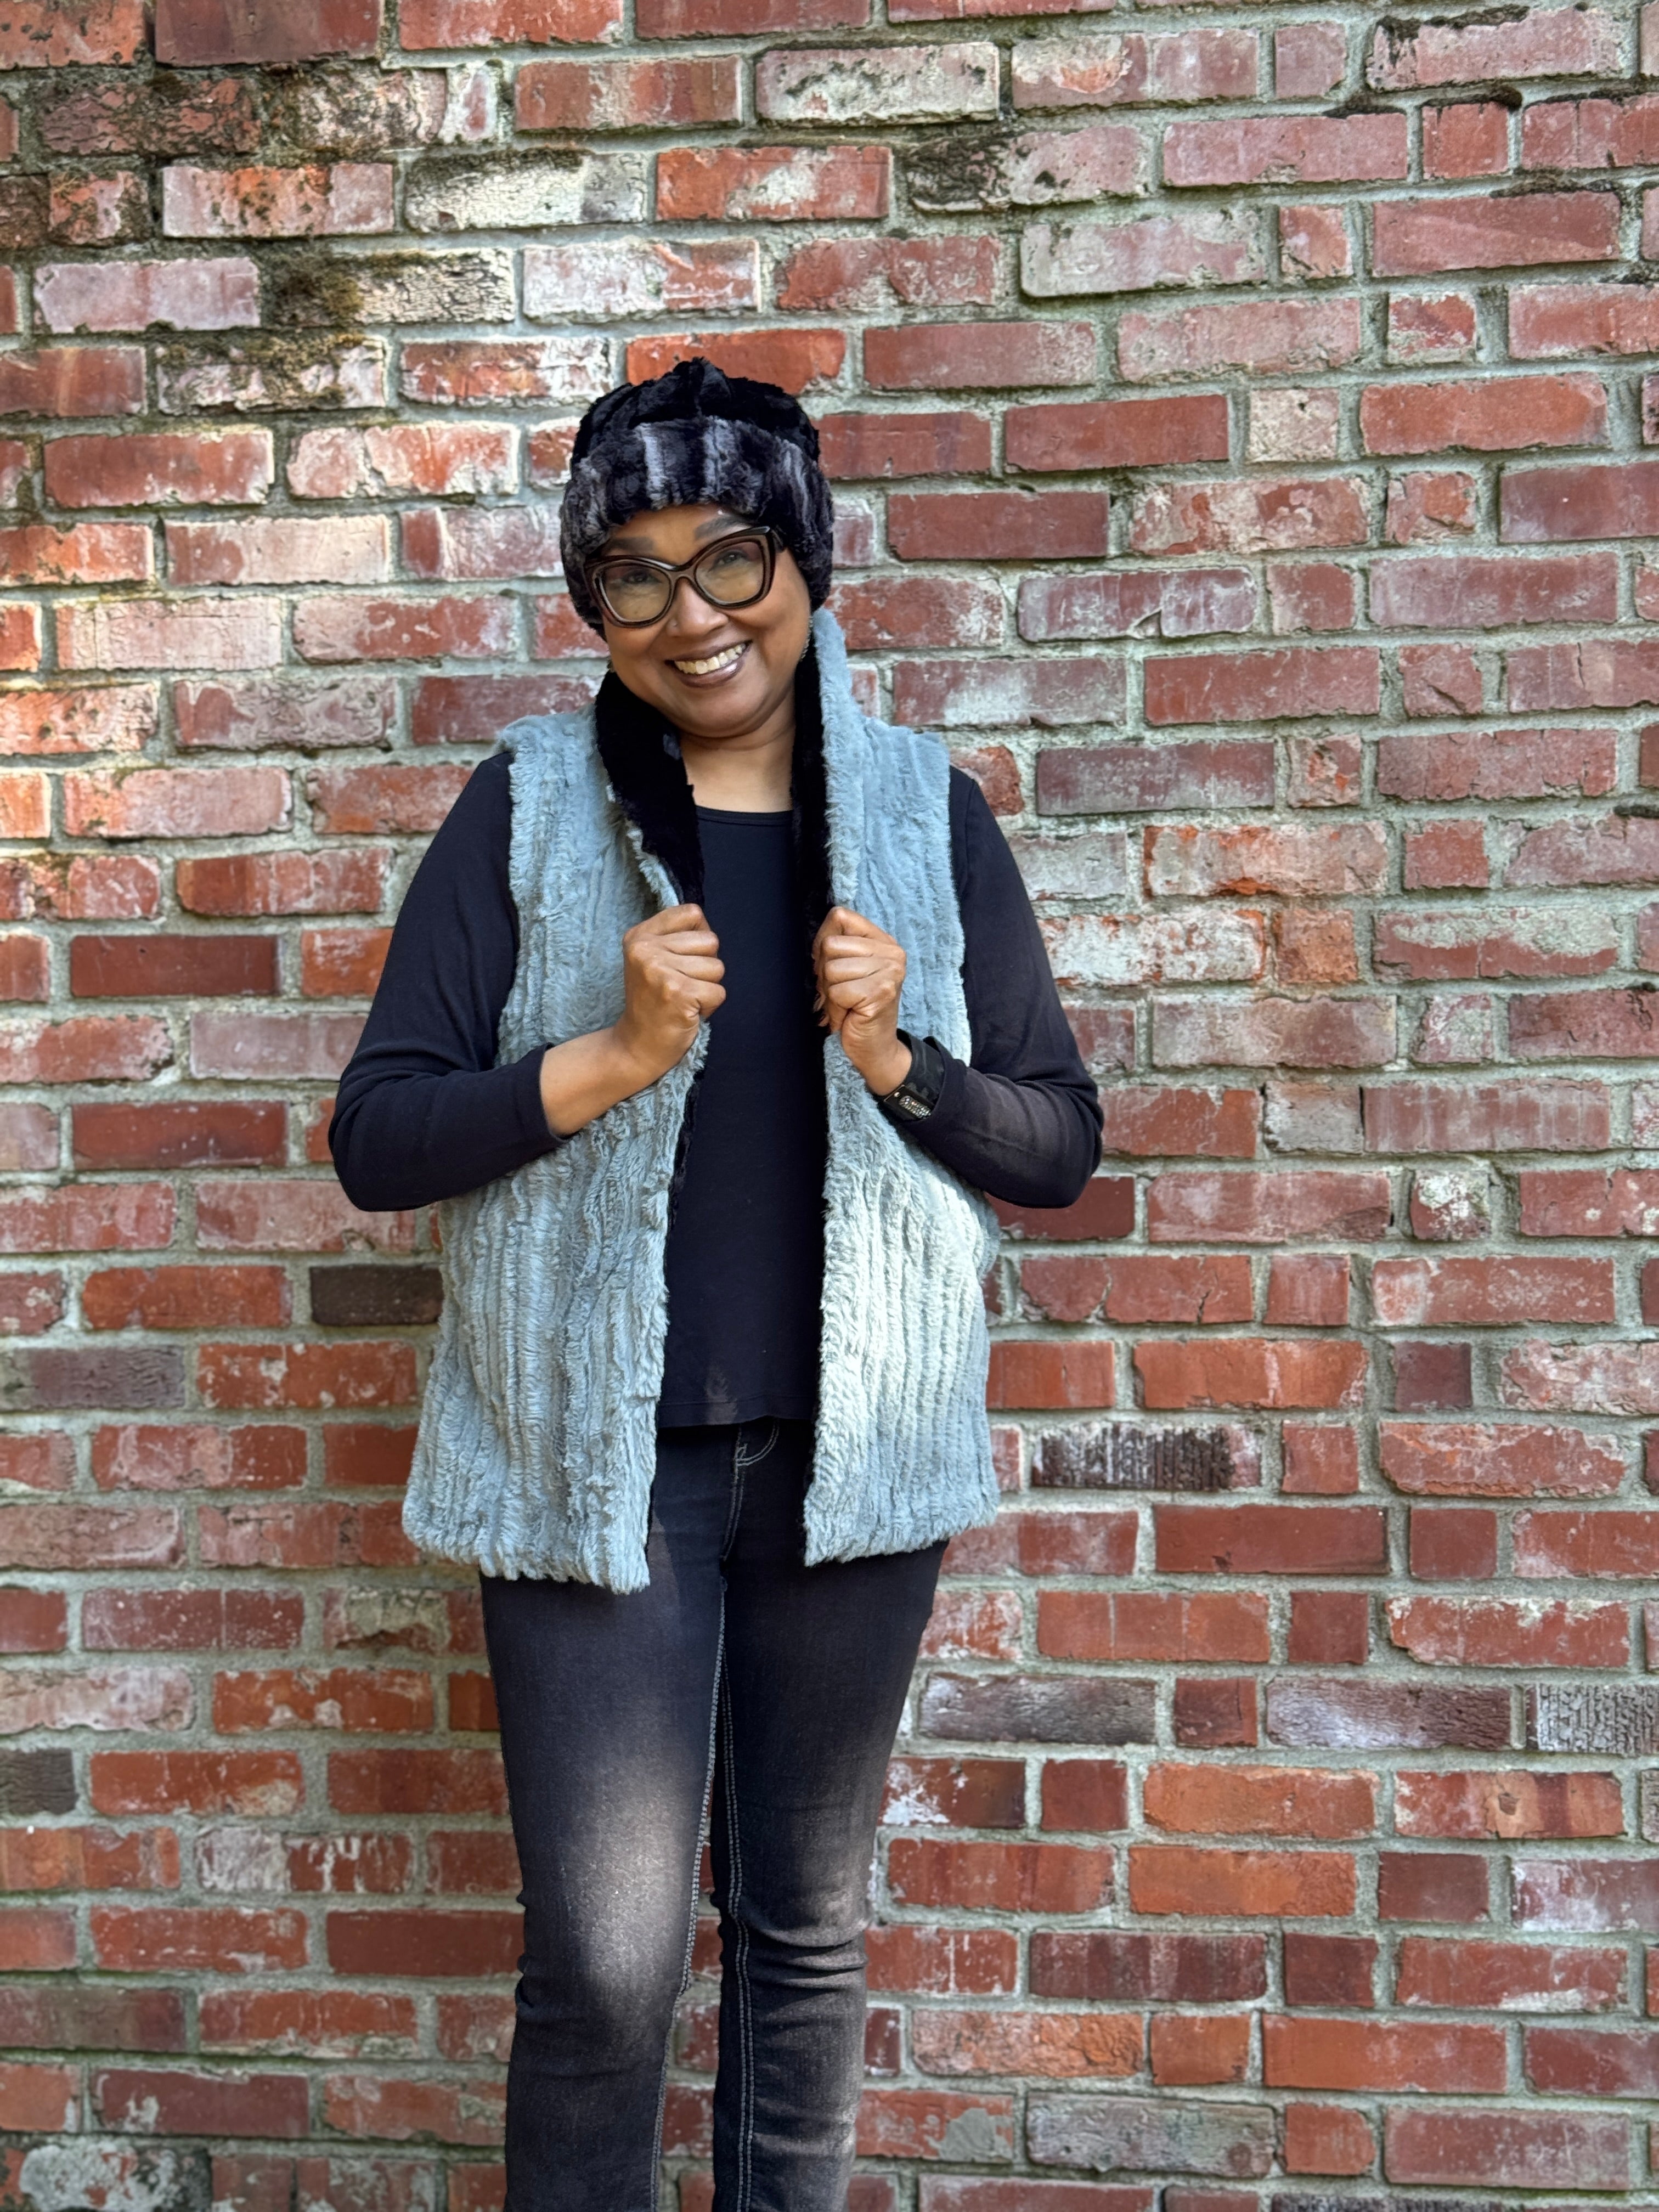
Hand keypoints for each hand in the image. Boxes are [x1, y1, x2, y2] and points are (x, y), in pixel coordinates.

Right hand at [537, 903, 722, 1136]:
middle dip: (705, 967)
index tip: (681, 960)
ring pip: (718, 967)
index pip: (692, 913)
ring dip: (707, 988)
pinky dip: (710, 1007)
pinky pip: (719, 992)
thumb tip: (706, 924)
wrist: (636, 1046)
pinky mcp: (678, 993)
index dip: (698, 938)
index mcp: (639, 936)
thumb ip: (675, 937)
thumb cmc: (653, 1002)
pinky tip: (687, 1013)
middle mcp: (646, 949)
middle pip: (711, 941)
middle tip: (680, 986)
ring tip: (683, 1000)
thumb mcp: (651, 960)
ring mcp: (660, 971)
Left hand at [811, 904, 911, 1095]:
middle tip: (841, 993)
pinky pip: (837, 992)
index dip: (824, 942)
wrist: (876, 1048)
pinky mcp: (881, 992)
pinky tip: (849, 1015)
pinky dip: (835, 1009)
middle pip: (831, 945)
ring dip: (830, 994)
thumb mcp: (848, 970)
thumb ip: (838, 948)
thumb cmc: (856, 1008)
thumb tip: (818, 939)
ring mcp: (890, 971)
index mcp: (883, 940)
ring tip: (846, 1004)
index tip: (832, 967)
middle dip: (825, 974)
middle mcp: (892, 952)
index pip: (840, 916)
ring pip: (831, 969)